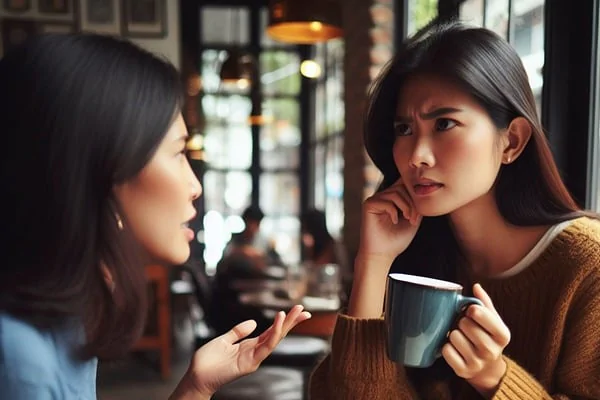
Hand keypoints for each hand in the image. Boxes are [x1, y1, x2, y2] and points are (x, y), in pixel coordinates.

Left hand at [173, 305, 310, 398]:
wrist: (196, 376)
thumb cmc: (207, 361)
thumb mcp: (223, 340)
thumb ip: (238, 331)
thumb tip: (253, 322)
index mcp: (250, 345)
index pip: (272, 331)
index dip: (284, 321)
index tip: (297, 312)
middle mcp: (255, 351)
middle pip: (278, 334)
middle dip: (292, 323)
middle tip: (305, 311)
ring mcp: (254, 358)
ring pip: (275, 339)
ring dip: (286, 325)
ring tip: (296, 312)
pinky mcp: (250, 363)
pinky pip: (265, 346)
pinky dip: (274, 334)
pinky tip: (279, 321)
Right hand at [358, 177, 421, 266]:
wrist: (382, 254)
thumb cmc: (396, 240)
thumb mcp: (413, 219)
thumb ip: (417, 205)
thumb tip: (424, 191)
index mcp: (392, 199)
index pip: (404, 183)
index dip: (414, 191)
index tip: (419, 211)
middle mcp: (383, 196)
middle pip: (402, 187)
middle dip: (412, 203)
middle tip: (414, 219)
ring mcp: (375, 200)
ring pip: (395, 193)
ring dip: (406, 207)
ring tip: (408, 220)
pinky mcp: (368, 204)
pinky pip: (386, 201)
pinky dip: (393, 212)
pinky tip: (394, 222)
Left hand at [441, 284, 510, 396]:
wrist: (488, 369)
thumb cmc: (488, 338)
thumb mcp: (492, 321)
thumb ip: (484, 303)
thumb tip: (475, 286)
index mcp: (502, 335)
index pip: (479, 313)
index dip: (471, 309)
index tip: (471, 311)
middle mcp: (492, 351)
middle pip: (464, 324)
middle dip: (461, 322)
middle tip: (465, 326)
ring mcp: (478, 362)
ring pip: (453, 336)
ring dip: (453, 334)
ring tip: (461, 338)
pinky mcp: (463, 371)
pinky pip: (446, 350)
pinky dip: (446, 347)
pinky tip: (455, 348)